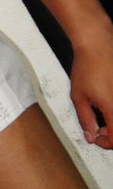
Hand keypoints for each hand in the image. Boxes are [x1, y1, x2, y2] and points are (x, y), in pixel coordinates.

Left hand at [70, 25, 112, 149]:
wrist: (97, 44)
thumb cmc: (87, 67)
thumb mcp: (78, 96)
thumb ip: (86, 119)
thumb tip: (91, 136)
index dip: (106, 143)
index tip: (96, 138)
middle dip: (112, 134)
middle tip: (98, 129)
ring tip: (103, 114)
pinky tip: (107, 102)